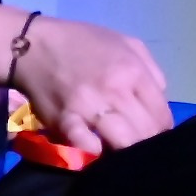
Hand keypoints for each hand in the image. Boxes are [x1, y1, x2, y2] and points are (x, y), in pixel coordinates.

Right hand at [9, 14, 171, 157]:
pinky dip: (95, 152)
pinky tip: (96, 149)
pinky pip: (86, 146)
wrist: (33, 46)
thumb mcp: (127, 44)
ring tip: (121, 148)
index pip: (162, 116)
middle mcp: (115, 91)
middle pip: (146, 133)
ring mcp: (89, 108)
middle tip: (138, 143)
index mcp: (133, 73)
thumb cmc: (83, 43)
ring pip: (123, 143)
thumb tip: (160, 102)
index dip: (162, 129)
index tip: (154, 132)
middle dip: (147, 142)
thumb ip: (151, 72)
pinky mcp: (64, 121)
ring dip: (126, 151)